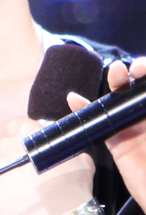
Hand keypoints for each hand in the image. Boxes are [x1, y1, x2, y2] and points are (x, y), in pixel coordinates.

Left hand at [0, 119, 94, 214]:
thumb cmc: (73, 187)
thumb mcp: (79, 157)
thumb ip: (63, 146)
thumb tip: (60, 144)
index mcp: (27, 134)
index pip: (16, 125)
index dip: (23, 136)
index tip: (29, 148)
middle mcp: (7, 147)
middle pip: (5, 147)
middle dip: (15, 157)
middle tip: (29, 173)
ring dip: (6, 175)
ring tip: (23, 190)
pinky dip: (0, 195)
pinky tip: (15, 202)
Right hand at [71, 56, 145, 208]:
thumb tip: (143, 93)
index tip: (142, 71)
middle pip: (138, 90)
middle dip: (133, 75)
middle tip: (129, 71)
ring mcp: (135, 130)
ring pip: (121, 102)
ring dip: (114, 85)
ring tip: (114, 74)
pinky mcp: (119, 144)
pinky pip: (102, 124)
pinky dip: (87, 112)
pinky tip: (76, 100)